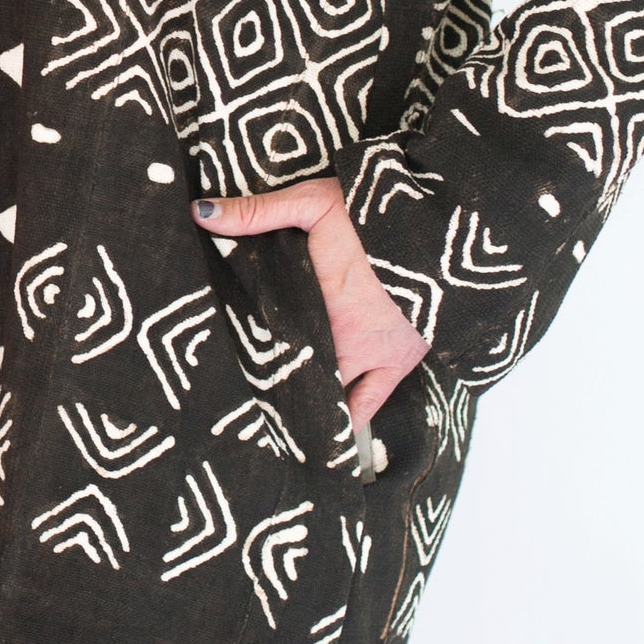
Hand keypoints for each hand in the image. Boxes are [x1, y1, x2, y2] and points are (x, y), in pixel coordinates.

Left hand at [193, 179, 426, 432]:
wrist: (444, 228)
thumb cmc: (375, 212)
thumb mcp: (311, 202)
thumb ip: (255, 212)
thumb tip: (200, 213)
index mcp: (310, 303)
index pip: (264, 338)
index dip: (240, 352)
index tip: (215, 365)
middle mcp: (337, 339)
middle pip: (292, 368)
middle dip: (268, 379)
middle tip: (234, 399)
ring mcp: (370, 355)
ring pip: (324, 390)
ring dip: (302, 400)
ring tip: (271, 423)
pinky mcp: (400, 361)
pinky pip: (369, 402)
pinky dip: (347, 420)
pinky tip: (328, 442)